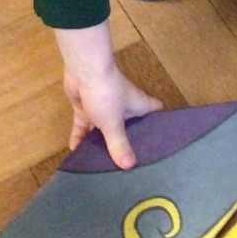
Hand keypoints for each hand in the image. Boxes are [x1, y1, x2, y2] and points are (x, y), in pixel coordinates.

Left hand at [55, 24, 162, 167]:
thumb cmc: (107, 94)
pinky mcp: (87, 107)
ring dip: (101, 142)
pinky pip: (85, 126)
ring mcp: (104, 107)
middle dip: (127, 142)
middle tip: (128, 162)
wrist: (84, 71)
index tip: (159, 142)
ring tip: (101, 163)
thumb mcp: (113, 123)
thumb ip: (119, 144)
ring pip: (105, 128)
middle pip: (129, 126)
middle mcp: (124, 107)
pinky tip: (77, 152)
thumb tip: (129, 166)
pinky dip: (81, 137)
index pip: (156, 114)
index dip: (159, 125)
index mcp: (138, 106)